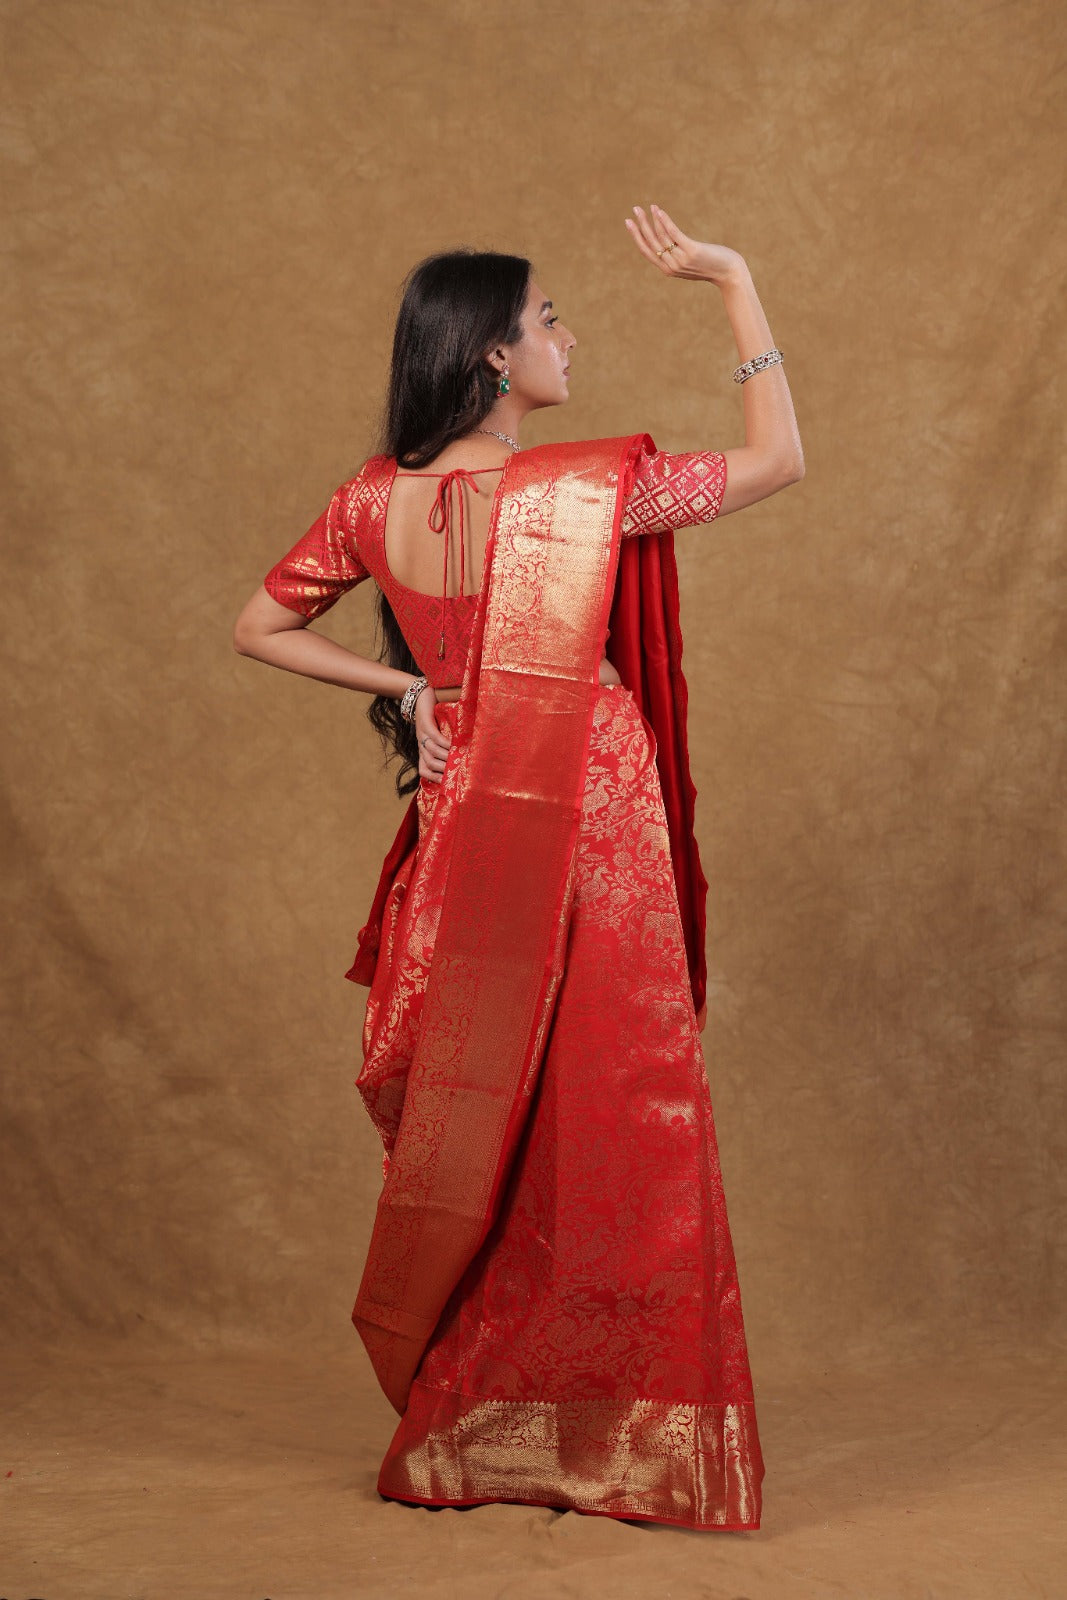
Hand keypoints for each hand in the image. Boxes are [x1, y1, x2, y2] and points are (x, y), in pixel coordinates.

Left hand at [413, 685, 451, 783]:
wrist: (420, 696)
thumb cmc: (433, 715)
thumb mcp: (438, 733)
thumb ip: (446, 744)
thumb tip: (466, 753)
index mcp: (422, 750)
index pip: (423, 770)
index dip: (433, 778)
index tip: (446, 784)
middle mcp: (420, 745)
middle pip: (428, 764)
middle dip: (442, 770)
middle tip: (457, 774)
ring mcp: (422, 735)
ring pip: (431, 753)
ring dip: (445, 758)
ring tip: (457, 760)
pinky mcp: (425, 725)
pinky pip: (434, 738)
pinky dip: (444, 743)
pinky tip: (453, 745)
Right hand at [624, 204, 745, 288]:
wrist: (729, 273)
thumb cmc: (711, 265)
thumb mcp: (690, 263)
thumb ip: (677, 256)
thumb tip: (670, 241)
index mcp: (668, 270)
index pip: (647, 251)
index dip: (637, 236)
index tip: (629, 223)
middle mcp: (672, 266)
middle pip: (651, 243)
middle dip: (640, 225)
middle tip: (634, 210)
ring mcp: (681, 259)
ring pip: (661, 237)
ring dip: (652, 219)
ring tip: (648, 206)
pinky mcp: (691, 251)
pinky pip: (674, 233)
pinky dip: (664, 221)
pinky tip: (659, 211)